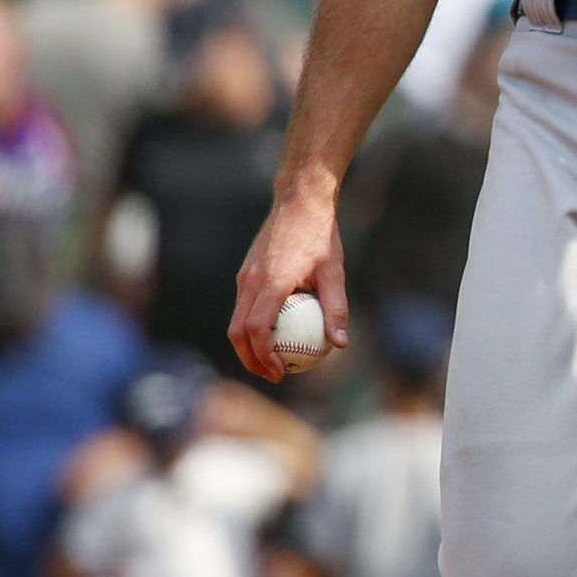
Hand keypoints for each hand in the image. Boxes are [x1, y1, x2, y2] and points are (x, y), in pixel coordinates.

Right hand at [228, 192, 348, 382]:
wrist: (299, 201)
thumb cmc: (321, 236)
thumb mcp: (335, 272)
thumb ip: (336, 308)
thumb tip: (340, 344)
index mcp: (271, 282)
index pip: (256, 330)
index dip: (265, 357)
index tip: (283, 372)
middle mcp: (250, 282)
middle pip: (237, 332)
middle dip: (251, 360)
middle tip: (275, 375)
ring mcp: (244, 277)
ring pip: (236, 321)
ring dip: (249, 347)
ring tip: (273, 361)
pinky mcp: (245, 273)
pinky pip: (243, 307)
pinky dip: (252, 327)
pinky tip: (275, 333)